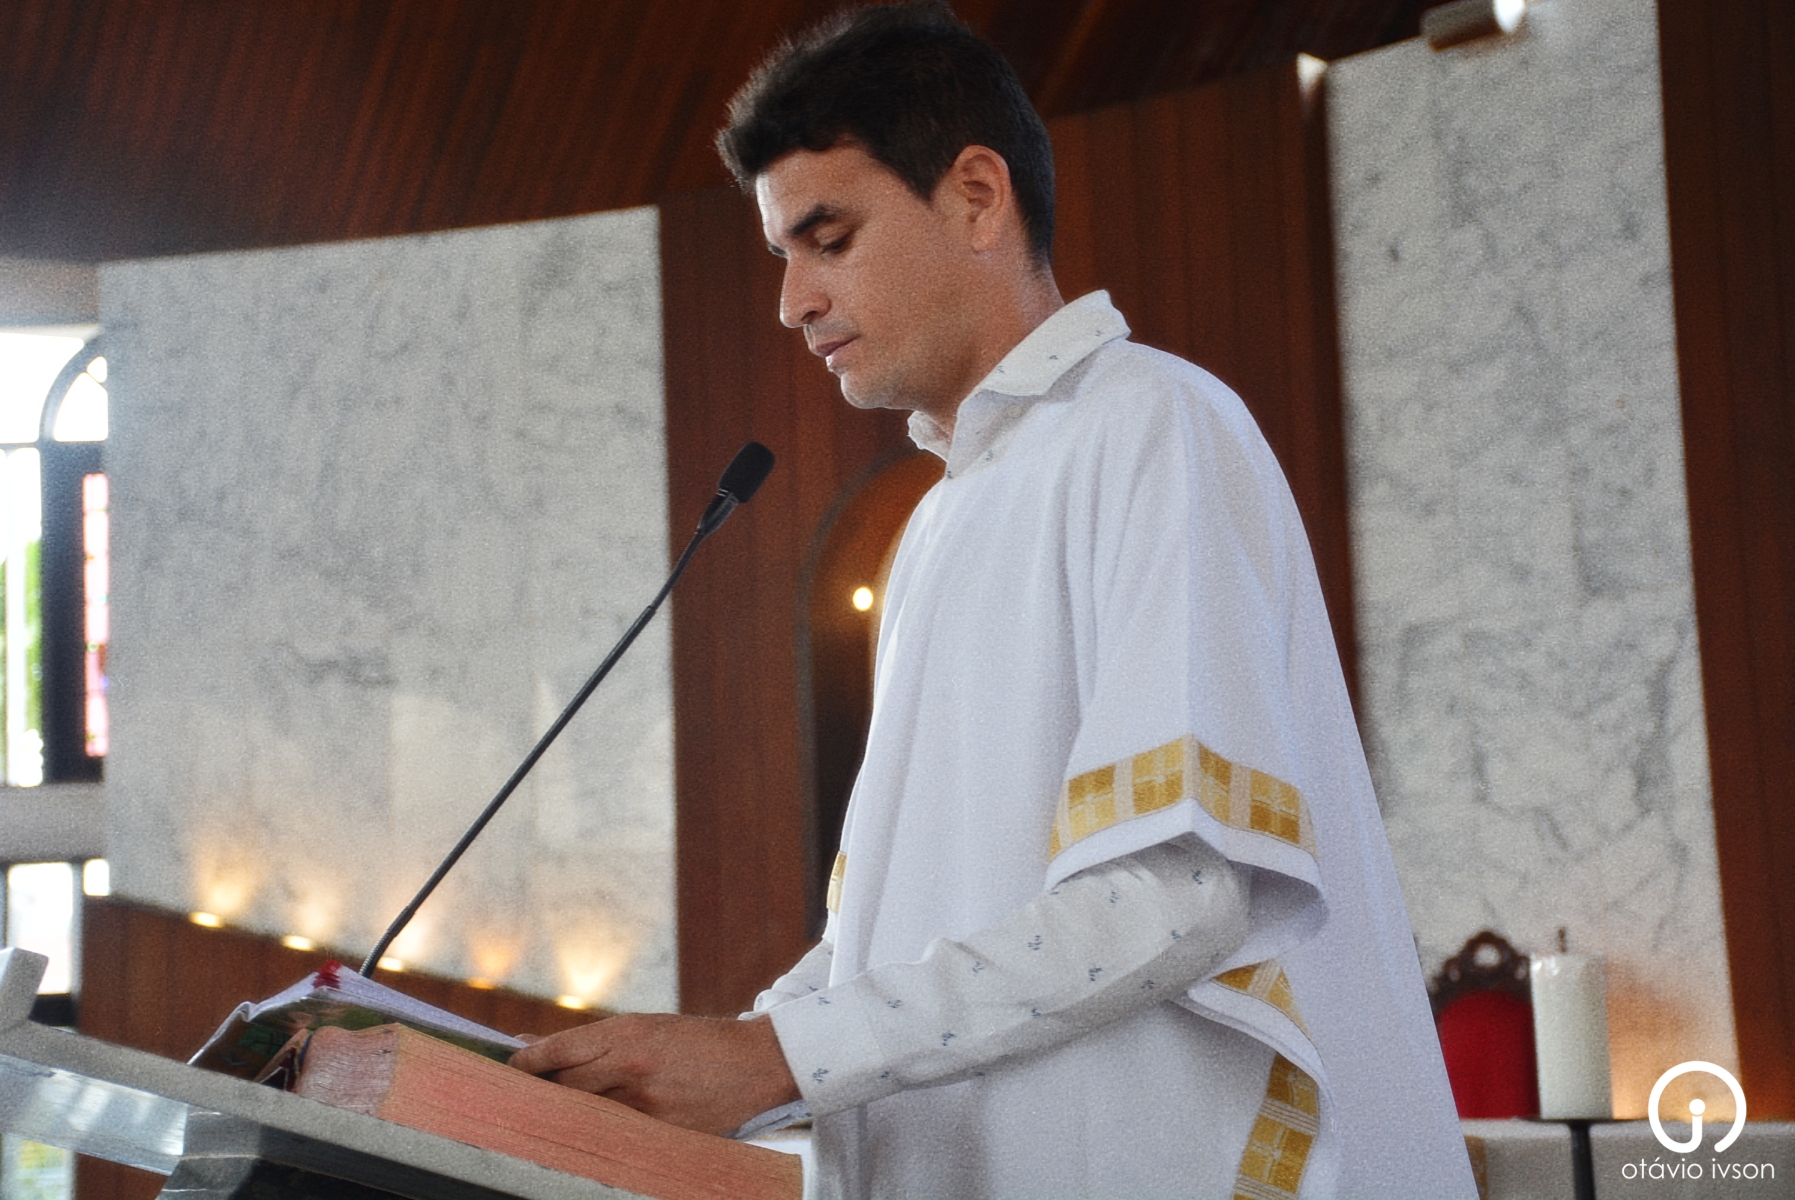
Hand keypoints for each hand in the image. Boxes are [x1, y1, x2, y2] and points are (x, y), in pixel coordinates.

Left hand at [508, 1013, 799, 1135]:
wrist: (755, 1063)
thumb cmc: (697, 1042)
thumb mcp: (646, 1027)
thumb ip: (594, 1041)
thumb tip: (536, 1046)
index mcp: (627, 1031)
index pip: (559, 1049)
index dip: (526, 1061)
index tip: (508, 1068)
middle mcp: (632, 1066)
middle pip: (565, 1085)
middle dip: (541, 1090)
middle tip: (519, 1095)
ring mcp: (646, 1103)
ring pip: (586, 1112)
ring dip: (565, 1113)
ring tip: (550, 1115)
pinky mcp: (660, 1131)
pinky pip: (615, 1134)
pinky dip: (599, 1131)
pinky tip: (592, 1131)